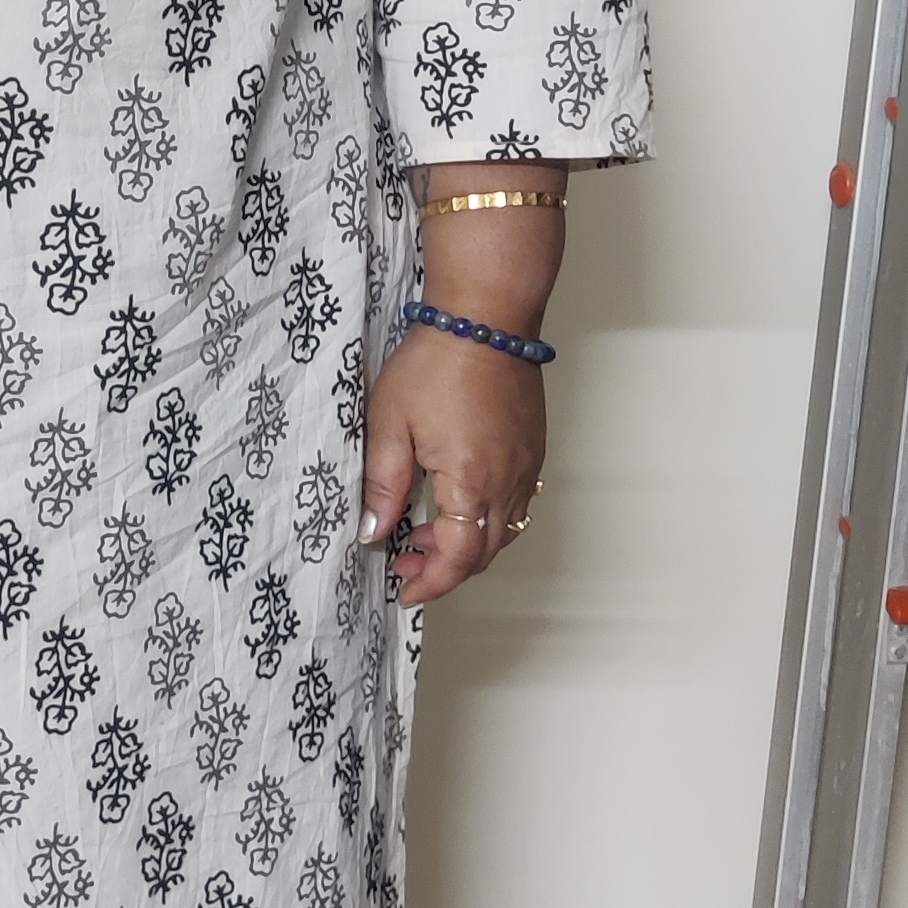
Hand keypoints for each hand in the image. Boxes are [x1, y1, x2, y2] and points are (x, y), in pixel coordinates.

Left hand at [360, 326, 546, 609]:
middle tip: (405, 562)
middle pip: (485, 553)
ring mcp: (526, 465)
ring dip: (467, 544)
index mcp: (471, 483)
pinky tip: (456, 502)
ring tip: (424, 533)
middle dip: (445, 569)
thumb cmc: (436, 364)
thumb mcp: (390, 425)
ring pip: (503, 530)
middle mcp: (508, 482)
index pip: (458, 558)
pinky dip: (486, 517)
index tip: (404, 589)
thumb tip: (375, 532)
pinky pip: (515, 502)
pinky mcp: (532, 448)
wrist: (485, 318)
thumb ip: (384, 485)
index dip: (431, 582)